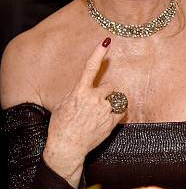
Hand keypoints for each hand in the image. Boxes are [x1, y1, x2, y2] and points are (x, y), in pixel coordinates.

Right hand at [43, 38, 125, 186]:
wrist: (67, 147)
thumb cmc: (61, 126)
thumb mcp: (64, 104)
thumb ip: (77, 94)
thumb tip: (84, 90)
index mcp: (80, 92)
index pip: (90, 68)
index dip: (98, 54)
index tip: (106, 41)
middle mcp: (94, 99)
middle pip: (109, 86)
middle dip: (105, 93)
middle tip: (95, 104)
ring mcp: (104, 110)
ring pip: (116, 99)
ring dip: (111, 103)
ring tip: (100, 114)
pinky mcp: (112, 122)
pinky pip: (121, 111)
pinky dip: (116, 113)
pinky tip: (106, 119)